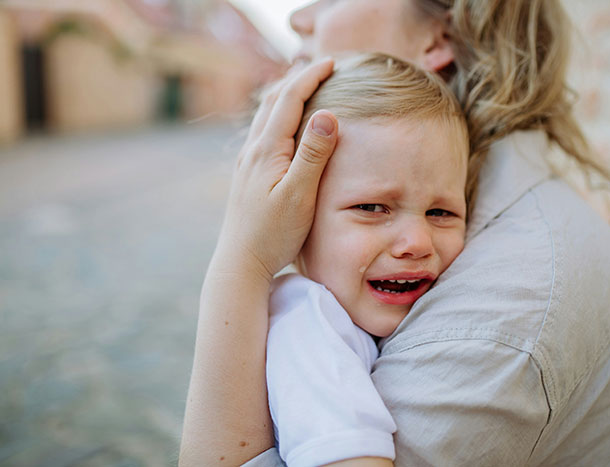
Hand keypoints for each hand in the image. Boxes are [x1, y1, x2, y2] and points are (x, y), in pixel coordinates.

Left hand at [212, 58, 337, 280]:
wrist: (241, 263)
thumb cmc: (274, 234)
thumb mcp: (299, 195)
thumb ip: (313, 154)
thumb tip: (327, 113)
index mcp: (267, 150)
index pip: (289, 100)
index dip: (310, 77)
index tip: (331, 61)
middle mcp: (253, 150)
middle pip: (273, 101)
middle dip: (297, 78)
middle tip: (321, 65)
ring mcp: (247, 163)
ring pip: (265, 116)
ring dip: (285, 95)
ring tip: (304, 86)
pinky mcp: (248, 176)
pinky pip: (263, 133)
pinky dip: (278, 116)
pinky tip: (285, 127)